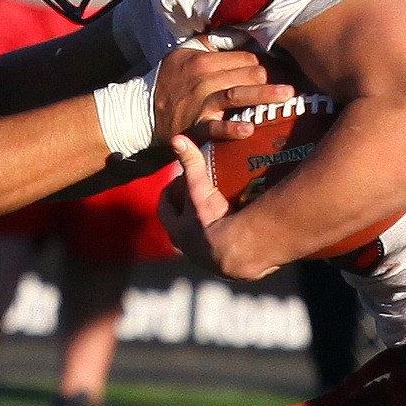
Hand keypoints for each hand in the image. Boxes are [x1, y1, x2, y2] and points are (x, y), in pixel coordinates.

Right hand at [151, 43, 295, 146]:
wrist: (142, 113)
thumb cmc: (168, 81)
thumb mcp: (183, 53)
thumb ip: (210, 43)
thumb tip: (240, 33)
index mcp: (203, 58)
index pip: (245, 56)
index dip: (268, 60)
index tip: (286, 66)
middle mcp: (203, 78)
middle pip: (248, 73)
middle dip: (273, 75)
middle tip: (297, 81)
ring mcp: (200, 102)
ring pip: (238, 95)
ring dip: (264, 94)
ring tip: (287, 95)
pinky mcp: (195, 126)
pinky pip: (216, 128)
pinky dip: (232, 129)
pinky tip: (250, 129)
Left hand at [157, 135, 231, 272]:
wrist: (239, 252)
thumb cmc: (214, 219)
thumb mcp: (200, 188)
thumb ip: (191, 164)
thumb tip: (177, 139)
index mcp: (177, 230)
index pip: (165, 208)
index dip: (170, 193)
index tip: (179, 181)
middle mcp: (188, 248)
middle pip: (182, 225)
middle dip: (189, 209)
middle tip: (201, 193)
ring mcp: (207, 260)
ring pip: (202, 238)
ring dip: (208, 225)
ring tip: (222, 207)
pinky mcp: (228, 266)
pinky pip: (224, 248)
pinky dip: (228, 237)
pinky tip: (240, 227)